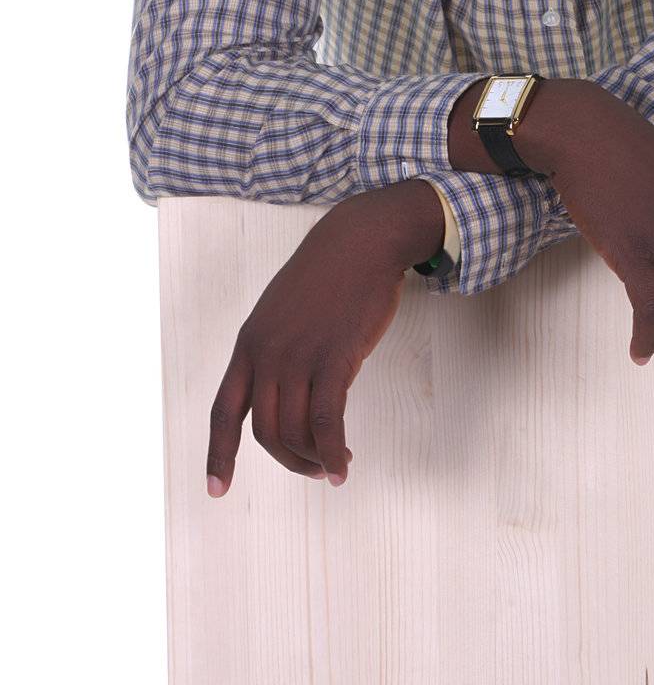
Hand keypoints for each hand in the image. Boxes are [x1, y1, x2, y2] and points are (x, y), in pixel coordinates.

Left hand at [205, 183, 438, 495]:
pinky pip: (328, 423)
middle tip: (314, 470)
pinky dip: (334, 451)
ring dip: (315, 460)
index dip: (218, 455)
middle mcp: (267, 354)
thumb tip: (283, 393)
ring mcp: (299, 356)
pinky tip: (345, 463)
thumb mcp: (281, 311)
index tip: (216, 490)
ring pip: (296, 432)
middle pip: (266, 432)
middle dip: (289, 461)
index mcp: (249, 344)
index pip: (223, 412)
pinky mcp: (335, 358)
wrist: (359, 241)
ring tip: (335, 465)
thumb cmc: (326, 275)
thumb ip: (274, 350)